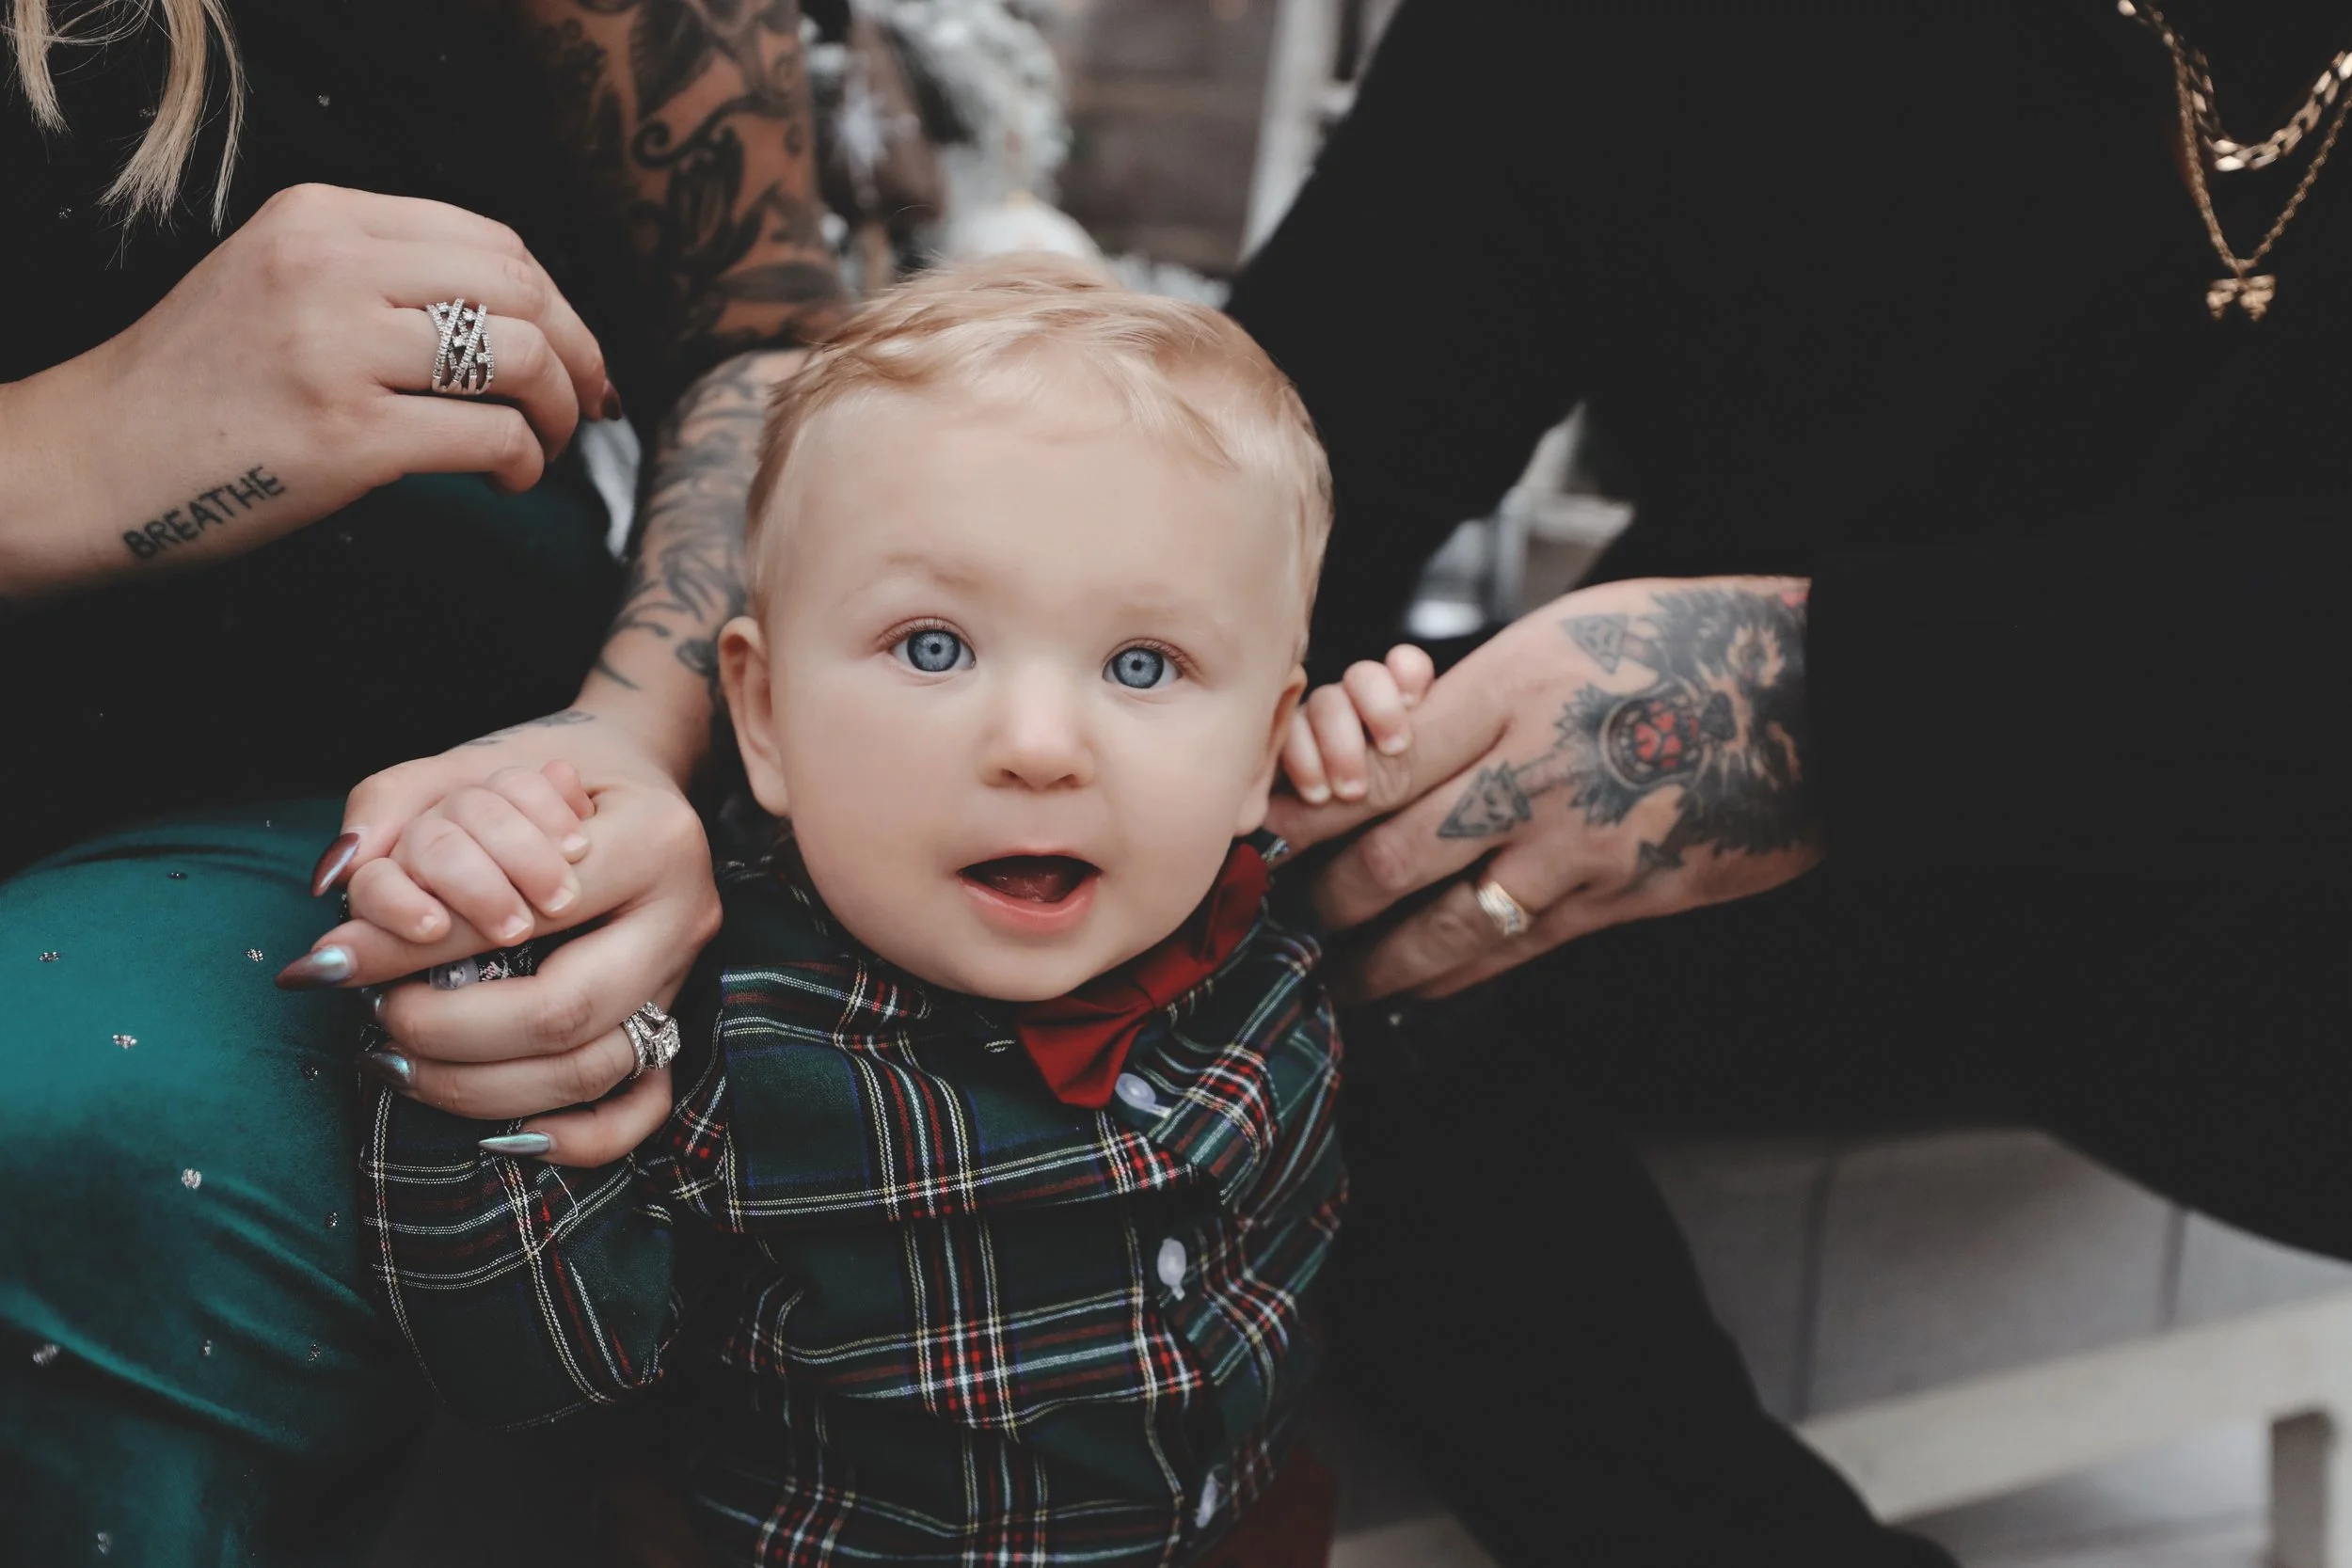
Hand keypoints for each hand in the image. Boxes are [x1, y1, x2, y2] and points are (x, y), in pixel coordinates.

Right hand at [0, 183, 614, 599]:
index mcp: (318, 217)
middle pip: (520, 288)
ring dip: (560, 408)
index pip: (488, 239)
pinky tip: (508, 480)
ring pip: (518, 356)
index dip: (555, 300)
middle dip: (578, 351)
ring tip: (546, 445)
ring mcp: (337, 348)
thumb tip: (517, 313)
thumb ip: (374, 274)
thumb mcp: (274, 281)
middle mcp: (328, 266)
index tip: (576, 351)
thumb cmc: (196, 387)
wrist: (93, 459)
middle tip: (588, 402)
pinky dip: (525, 461)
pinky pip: (492, 435)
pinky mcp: (348, 435)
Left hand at [280, 711, 721, 1166]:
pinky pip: (642, 1106)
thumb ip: (397, 801)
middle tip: (379, 1015)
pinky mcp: (676, 1019)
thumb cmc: (545, 766)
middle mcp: (684, 915)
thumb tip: (334, 878)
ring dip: (485, 1086)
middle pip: (566, 1010)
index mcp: (655, 840)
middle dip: (451, 1030)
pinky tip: (503, 1135)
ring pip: (594, 1069)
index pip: (528, 914)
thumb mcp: (474, 758)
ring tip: (403, 1061)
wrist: (633, 773)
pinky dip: (577, 1136)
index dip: (419, 946)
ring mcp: (685, 975)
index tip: (333, 961)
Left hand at [1266, 577, 1822, 1000]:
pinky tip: (1416, 989)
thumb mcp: (1565, 634)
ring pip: (1448, 920)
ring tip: (1329, 978)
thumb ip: (1478, 695)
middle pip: (1394, 852)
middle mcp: (1535, 774)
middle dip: (1323, 895)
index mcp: (1510, 691)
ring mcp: (1579, 846)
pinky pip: (1517, 948)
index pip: (1377, 762)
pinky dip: (1455, 974)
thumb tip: (1392, 737)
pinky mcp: (1620, 897)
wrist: (1817, 698)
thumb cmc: (1687, 642)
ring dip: (1376, 958)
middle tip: (1273, 916)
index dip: (1304, 808)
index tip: (1253, 833)